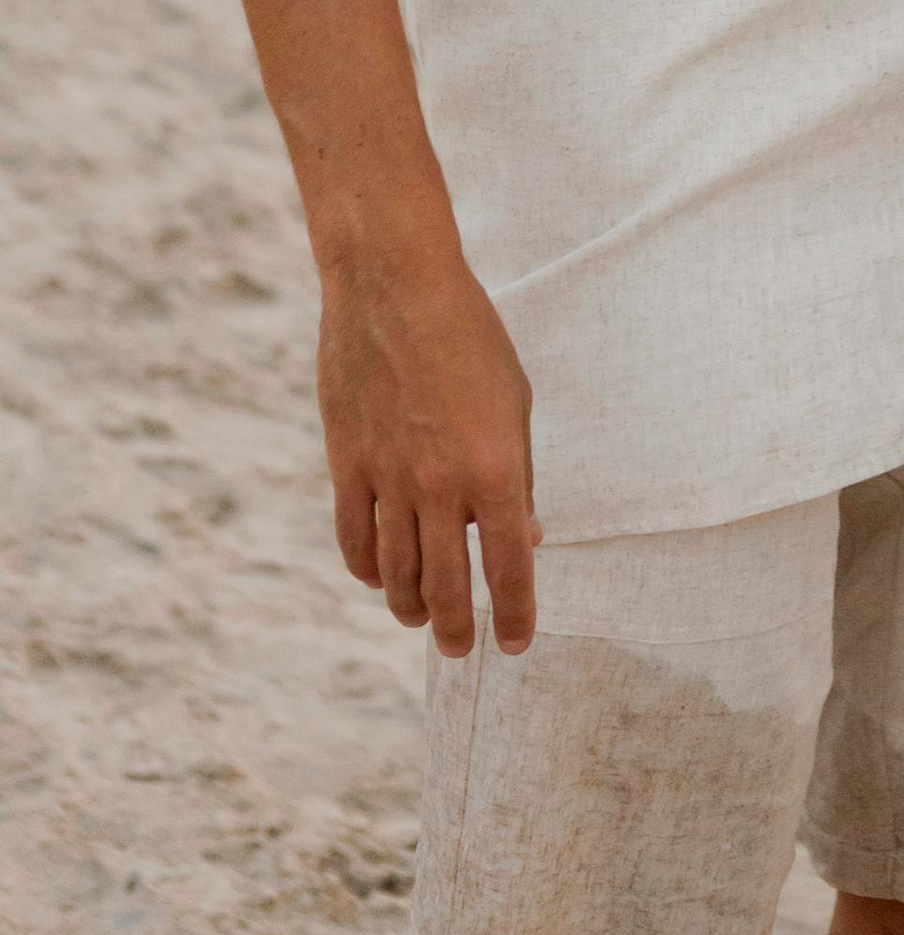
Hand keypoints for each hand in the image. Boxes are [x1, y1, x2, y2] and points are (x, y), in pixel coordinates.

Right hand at [317, 238, 540, 659]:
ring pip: (396, 573)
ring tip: (425, 620)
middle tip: (464, 648)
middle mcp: (440, 485)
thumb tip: (526, 538)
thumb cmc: (471, 337)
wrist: (396, 286)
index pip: (509, 568)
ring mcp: (387, 478)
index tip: (519, 641)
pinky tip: (381, 579)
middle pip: (448, 587)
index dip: (517, 614)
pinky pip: (355, 539)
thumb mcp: (516, 402)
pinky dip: (368, 570)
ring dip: (413, 608)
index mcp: (494, 469)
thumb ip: (519, 474)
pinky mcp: (346, 464)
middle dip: (459, 629)